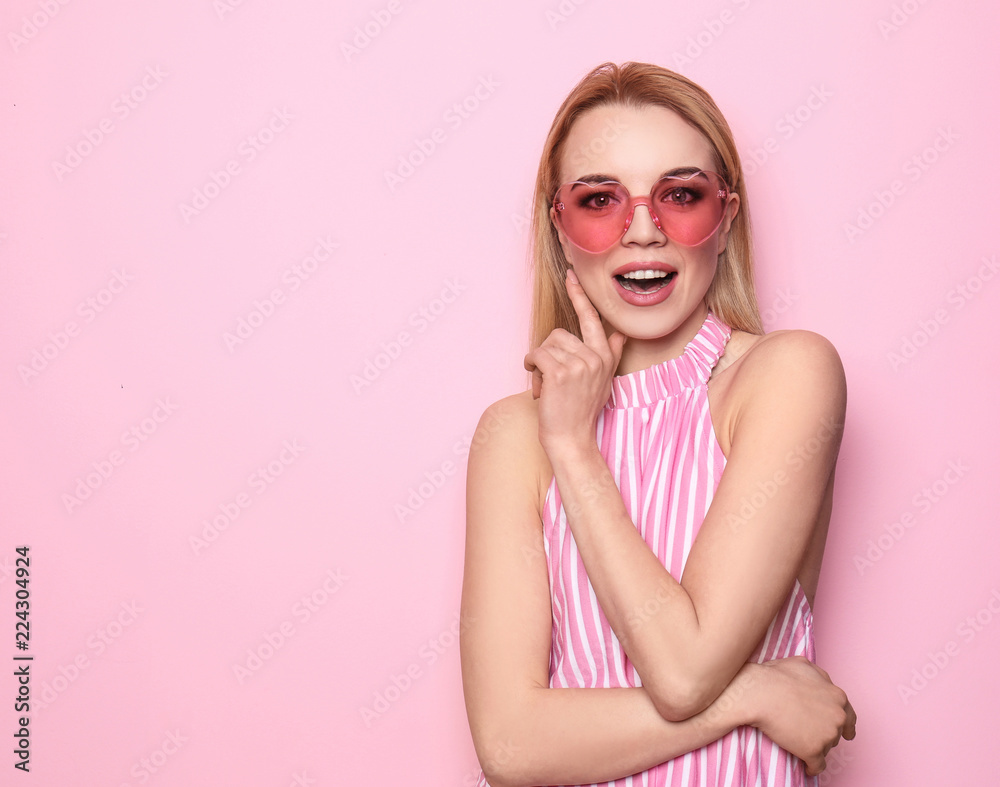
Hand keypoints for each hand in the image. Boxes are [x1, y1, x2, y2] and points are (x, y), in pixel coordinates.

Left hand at [523, 269, 626, 453]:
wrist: (572, 438)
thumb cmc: (582, 411)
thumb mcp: (603, 380)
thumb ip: (611, 354)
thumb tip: (620, 334)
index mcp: (605, 356)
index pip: (591, 319)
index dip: (579, 296)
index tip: (570, 275)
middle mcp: (595, 357)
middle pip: (559, 334)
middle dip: (548, 354)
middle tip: (550, 378)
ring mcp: (579, 364)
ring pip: (546, 346)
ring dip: (539, 364)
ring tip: (547, 386)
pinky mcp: (561, 373)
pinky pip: (537, 355)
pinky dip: (531, 367)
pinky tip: (539, 384)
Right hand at [749, 657, 855, 776]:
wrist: (759, 694)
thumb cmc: (776, 677)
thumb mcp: (804, 665)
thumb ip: (820, 676)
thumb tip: (822, 682)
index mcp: (838, 697)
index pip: (850, 717)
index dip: (847, 726)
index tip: (847, 733)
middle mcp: (837, 717)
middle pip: (836, 733)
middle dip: (825, 733)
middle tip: (810, 731)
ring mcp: (827, 735)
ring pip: (826, 748)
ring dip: (816, 747)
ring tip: (799, 741)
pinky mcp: (813, 751)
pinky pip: (818, 766)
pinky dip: (812, 767)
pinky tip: (806, 766)